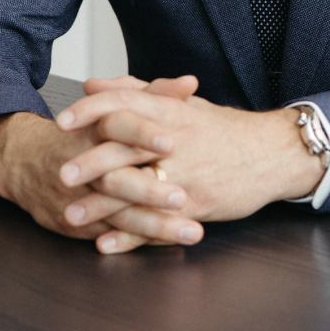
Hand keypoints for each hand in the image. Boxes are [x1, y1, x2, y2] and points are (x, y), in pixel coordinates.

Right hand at [0, 74, 202, 249]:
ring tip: (191, 230)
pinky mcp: (75, 224)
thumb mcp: (114, 106)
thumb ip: (154, 94)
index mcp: (93, 128)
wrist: (25, 161)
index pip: (115, 126)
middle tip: (183, 197)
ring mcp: (78, 198)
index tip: (172, 142)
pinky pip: (109, 235)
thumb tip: (190, 83)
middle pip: (115, 178)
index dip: (141, 133)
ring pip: (116, 214)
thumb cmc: (84, 131)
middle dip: (149, 190)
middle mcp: (83, 165)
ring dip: (154, 225)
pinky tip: (167, 246)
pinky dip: (137, 243)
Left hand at [54, 86, 324, 248]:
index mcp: (170, 111)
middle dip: (89, 163)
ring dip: (101, 207)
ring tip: (71, 217)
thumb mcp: (181, 104)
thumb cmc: (220, 129)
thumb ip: (136, 93)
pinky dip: (130, 237)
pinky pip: (157, 223)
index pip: (123, 104)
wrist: (269, 154)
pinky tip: (105, 244)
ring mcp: (186, 175)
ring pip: (136, 191)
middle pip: (126, 149)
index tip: (62, 122)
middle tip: (59, 175)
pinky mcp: (196, 205)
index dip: (90, 111)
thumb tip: (94, 85)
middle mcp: (175, 140)